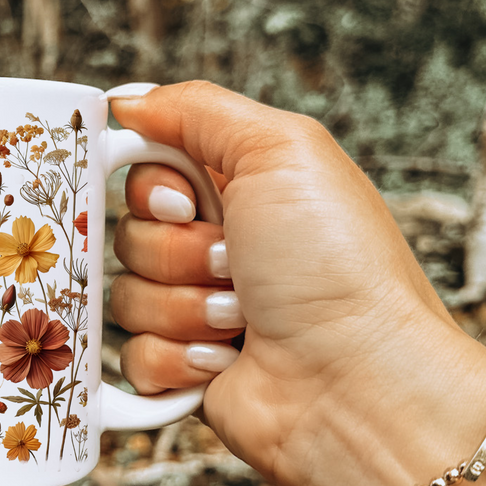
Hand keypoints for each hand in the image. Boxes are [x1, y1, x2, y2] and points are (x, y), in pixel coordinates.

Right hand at [109, 81, 485, 485]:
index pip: (145, 169)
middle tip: (233, 264)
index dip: (153, 189)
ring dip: (183, 307)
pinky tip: (226, 360)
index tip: (185, 204)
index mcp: (240, 188)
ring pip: (126, 296)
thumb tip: (129, 102)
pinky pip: (132, 356)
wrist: (359, 383)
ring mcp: (200, 311)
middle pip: (128, 233)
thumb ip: (197, 109)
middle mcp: (218, 247)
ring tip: (242, 318)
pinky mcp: (187, 371)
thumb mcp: (281, 150)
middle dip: (176, 251)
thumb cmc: (340, 267)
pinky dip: (177, 359)